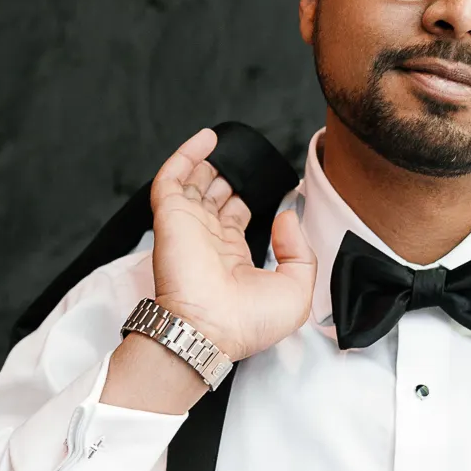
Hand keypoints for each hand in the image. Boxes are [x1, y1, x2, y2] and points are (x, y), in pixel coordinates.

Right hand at [148, 127, 316, 362]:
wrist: (209, 330)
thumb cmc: (248, 322)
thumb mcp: (296, 290)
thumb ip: (300, 251)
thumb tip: (286, 216)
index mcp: (232, 258)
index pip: (236, 218)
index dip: (248, 198)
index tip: (265, 184)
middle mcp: (207, 240)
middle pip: (213, 197)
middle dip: (225, 178)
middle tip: (240, 160)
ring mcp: (188, 226)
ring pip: (193, 183)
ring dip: (206, 163)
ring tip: (221, 143)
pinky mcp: (171, 216)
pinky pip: (172, 177)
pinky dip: (187, 155)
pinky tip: (207, 139)